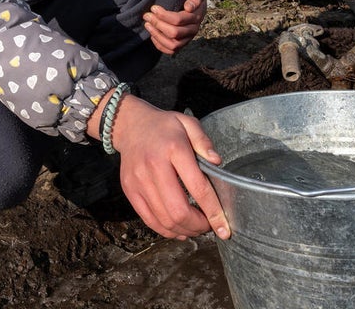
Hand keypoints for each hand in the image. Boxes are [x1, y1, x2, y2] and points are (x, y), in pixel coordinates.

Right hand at [105, 95, 229, 240]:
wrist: (130, 125)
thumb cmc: (164, 127)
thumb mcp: (188, 124)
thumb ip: (204, 142)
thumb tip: (217, 163)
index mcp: (174, 149)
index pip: (198, 187)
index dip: (213, 212)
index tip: (224, 228)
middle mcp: (153, 166)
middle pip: (178, 211)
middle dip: (198, 226)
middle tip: (209, 226)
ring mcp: (138, 180)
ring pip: (164, 219)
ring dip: (184, 230)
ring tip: (195, 228)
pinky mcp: (129, 190)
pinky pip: (148, 219)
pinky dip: (166, 230)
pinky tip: (178, 229)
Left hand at [144, 0, 206, 54]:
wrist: (194, 6)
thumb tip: (188, 8)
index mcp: (196, 18)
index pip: (178, 20)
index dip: (164, 15)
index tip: (153, 8)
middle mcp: (193, 31)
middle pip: (174, 33)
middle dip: (158, 24)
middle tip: (147, 15)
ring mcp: (187, 39)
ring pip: (172, 45)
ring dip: (157, 35)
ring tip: (147, 24)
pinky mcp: (181, 45)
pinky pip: (171, 51)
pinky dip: (160, 45)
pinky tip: (152, 35)